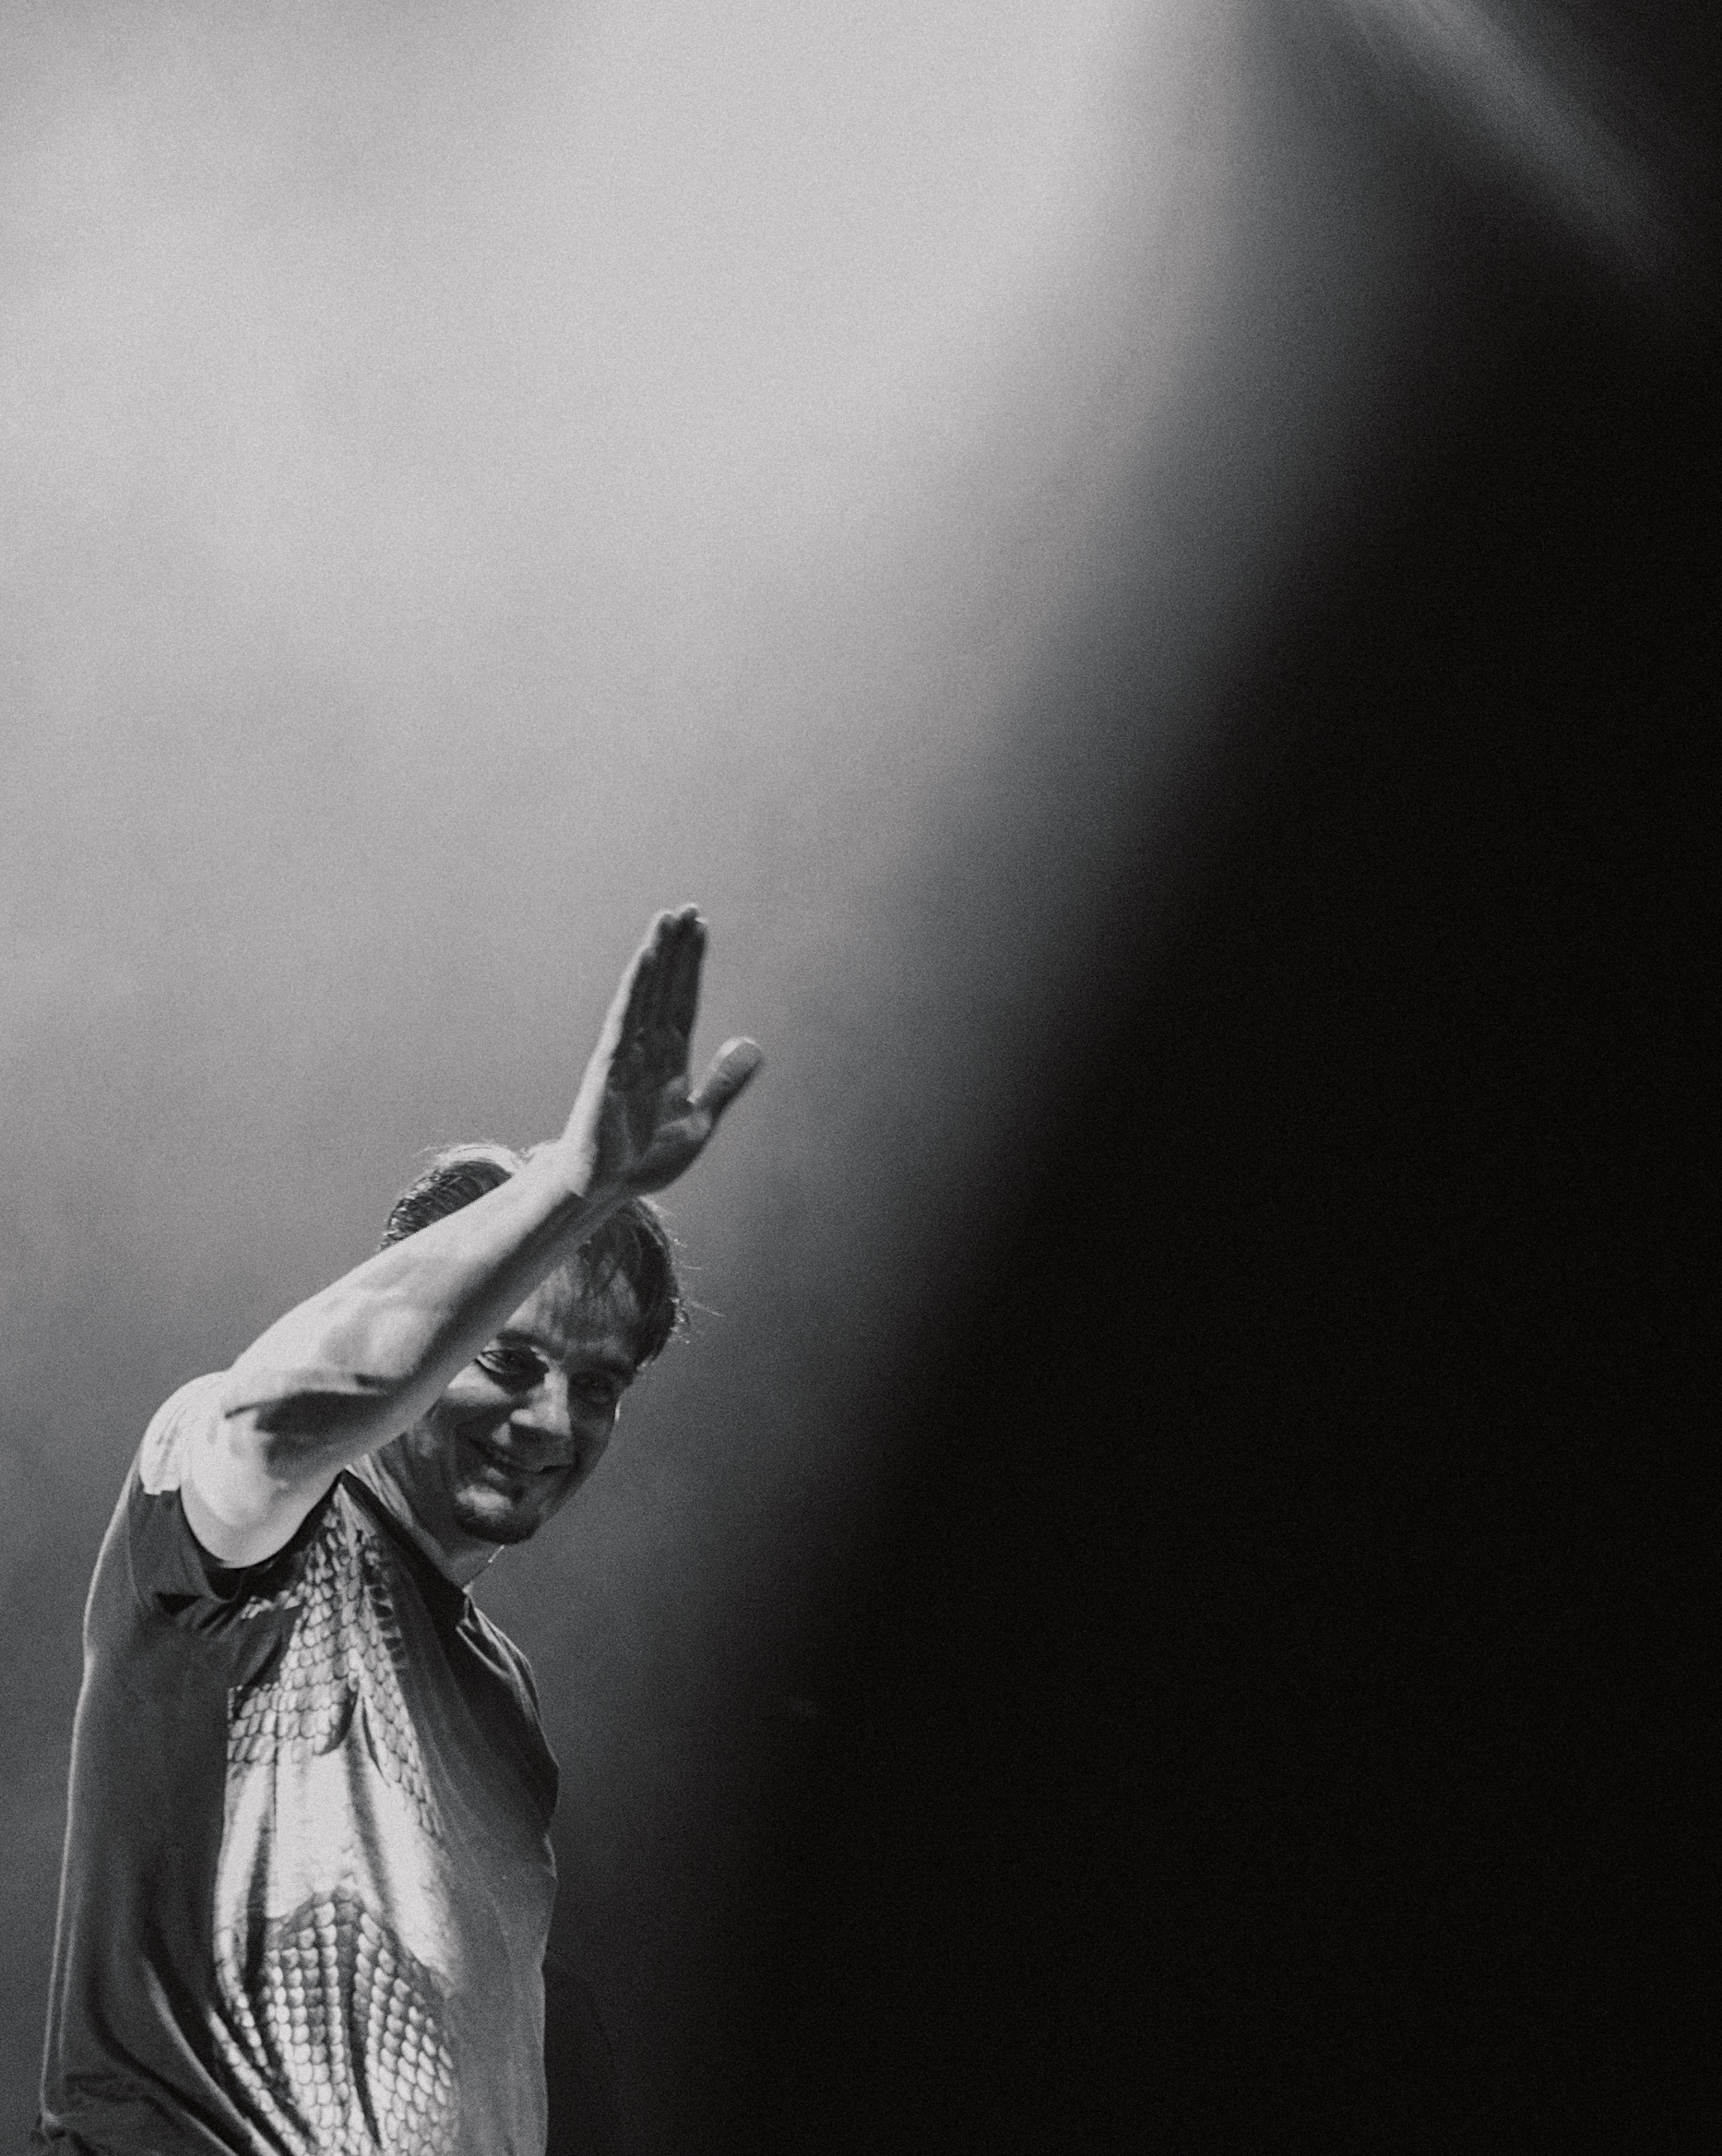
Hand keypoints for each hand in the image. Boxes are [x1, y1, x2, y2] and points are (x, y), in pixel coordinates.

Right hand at [558, 907, 761, 1201]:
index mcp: (669, 1059)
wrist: (607, 1192)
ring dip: (655, 955)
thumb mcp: (701, 1121)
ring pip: (643, 994)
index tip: (702, 927)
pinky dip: (635, 987)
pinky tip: (645, 959)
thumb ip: (725, 1083)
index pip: (684, 999)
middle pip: (664, 987)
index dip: (693, 964)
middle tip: (689, 907)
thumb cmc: (644, 1161)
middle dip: (677, 948)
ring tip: (667, 918)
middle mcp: (646, 1048)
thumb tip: (755, 1045)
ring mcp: (625, 1054)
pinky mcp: (608, 1067)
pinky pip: (623, 1018)